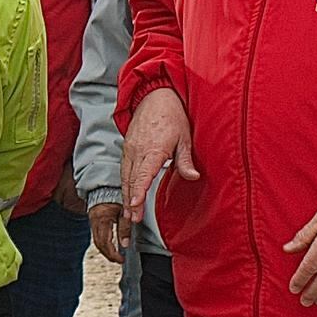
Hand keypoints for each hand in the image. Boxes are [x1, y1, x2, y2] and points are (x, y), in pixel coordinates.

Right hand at [88, 198, 128, 264]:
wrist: (106, 187)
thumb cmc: (116, 197)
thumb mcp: (124, 212)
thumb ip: (125, 227)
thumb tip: (125, 244)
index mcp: (102, 219)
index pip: (105, 242)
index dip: (113, 253)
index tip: (121, 259)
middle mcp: (94, 222)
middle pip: (99, 244)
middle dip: (109, 254)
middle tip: (118, 260)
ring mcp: (92, 222)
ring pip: (96, 241)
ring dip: (105, 250)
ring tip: (115, 255)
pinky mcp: (93, 221)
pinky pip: (96, 236)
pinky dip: (103, 243)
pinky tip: (110, 246)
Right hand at [122, 88, 199, 208]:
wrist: (155, 96)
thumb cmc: (172, 115)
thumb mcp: (184, 137)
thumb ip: (185, 159)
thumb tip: (193, 176)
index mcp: (153, 149)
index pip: (143, 174)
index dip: (139, 191)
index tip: (135, 204)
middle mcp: (138, 150)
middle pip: (131, 180)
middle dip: (131, 201)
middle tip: (133, 219)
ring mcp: (130, 148)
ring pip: (125, 176)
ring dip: (126, 195)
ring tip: (129, 213)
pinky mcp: (127, 147)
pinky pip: (124, 169)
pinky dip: (125, 184)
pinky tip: (127, 195)